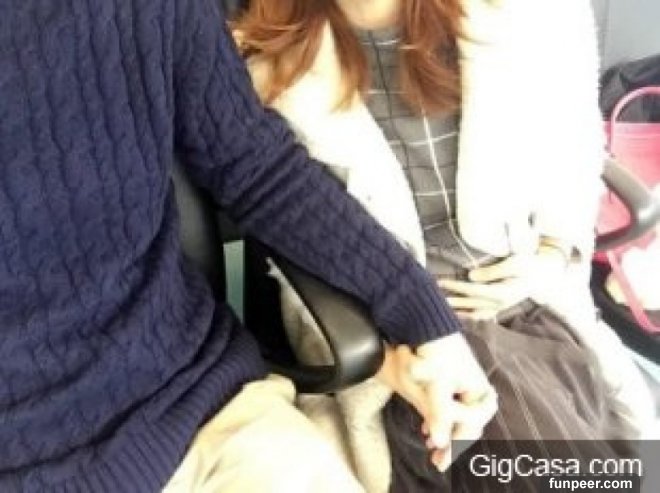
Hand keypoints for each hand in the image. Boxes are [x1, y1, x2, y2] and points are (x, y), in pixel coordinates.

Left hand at [376, 333, 497, 471]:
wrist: (427, 322)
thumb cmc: (434, 351)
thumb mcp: (436, 385)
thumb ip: (439, 413)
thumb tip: (440, 442)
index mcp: (477, 390)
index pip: (470, 424)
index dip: (456, 442)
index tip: (442, 455)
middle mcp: (475, 388)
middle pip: (466, 422)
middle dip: (451, 440)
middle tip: (437, 461)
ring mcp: (464, 382)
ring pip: (457, 414)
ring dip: (445, 431)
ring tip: (430, 446)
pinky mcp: (452, 378)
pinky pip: (450, 404)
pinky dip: (440, 417)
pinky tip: (426, 427)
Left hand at [439, 247, 567, 319]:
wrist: (545, 274)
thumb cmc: (530, 265)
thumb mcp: (514, 263)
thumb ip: (492, 271)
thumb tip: (471, 276)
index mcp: (502, 293)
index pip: (473, 290)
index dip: (455, 286)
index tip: (440, 282)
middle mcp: (500, 304)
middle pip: (469, 303)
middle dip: (450, 300)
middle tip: (432, 296)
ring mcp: (500, 307)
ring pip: (474, 313)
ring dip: (456, 311)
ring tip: (439, 308)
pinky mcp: (500, 306)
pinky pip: (481, 316)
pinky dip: (467, 316)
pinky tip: (456, 315)